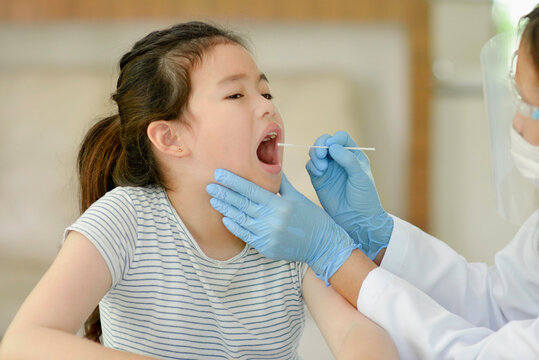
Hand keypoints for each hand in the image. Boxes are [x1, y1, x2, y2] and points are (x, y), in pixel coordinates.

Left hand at [206, 169, 356, 284]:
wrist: (323, 245)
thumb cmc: (312, 218)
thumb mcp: (298, 197)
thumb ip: (281, 184)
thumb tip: (270, 168)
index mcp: (279, 204)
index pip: (250, 190)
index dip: (233, 181)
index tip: (220, 173)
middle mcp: (272, 220)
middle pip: (242, 204)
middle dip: (224, 194)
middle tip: (210, 185)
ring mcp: (268, 235)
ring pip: (241, 220)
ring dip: (226, 209)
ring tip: (214, 200)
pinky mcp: (266, 248)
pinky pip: (246, 236)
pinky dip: (235, 226)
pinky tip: (226, 218)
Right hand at [306, 131, 392, 259]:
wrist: (357, 220)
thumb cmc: (364, 198)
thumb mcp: (360, 176)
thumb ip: (348, 160)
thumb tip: (332, 146)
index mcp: (353, 155)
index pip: (341, 138)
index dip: (335, 138)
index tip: (332, 145)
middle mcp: (339, 159)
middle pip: (325, 143)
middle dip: (321, 145)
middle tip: (321, 154)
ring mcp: (328, 169)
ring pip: (316, 153)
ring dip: (315, 156)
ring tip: (322, 168)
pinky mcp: (319, 179)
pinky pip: (310, 166)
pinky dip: (312, 166)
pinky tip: (319, 173)